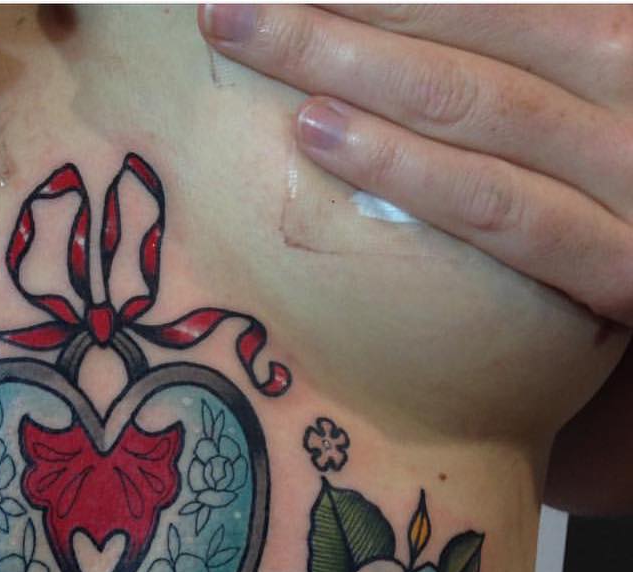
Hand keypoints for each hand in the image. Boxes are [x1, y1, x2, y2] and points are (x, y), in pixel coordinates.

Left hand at [201, 4, 632, 324]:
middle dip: (342, 4)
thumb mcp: (598, 77)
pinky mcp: (618, 267)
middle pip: (471, 22)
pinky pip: (499, 212)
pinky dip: (410, 170)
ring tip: (254, 41)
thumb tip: (413, 8)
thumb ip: (523, 32)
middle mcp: (630, 79)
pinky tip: (322, 138)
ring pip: (474, 104)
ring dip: (355, 68)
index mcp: (625, 25)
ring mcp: (628, 173)